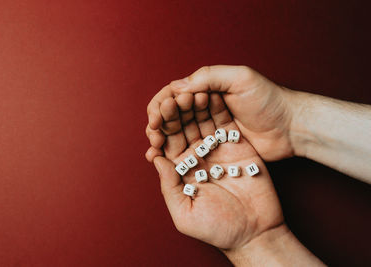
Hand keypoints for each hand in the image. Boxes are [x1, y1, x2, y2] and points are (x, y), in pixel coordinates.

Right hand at [146, 65, 295, 161]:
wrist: (292, 127)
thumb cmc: (269, 99)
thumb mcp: (241, 78)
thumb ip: (209, 77)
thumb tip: (176, 87)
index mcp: (206, 88)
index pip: (174, 94)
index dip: (161, 105)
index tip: (155, 118)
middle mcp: (204, 108)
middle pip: (172, 114)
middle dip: (158, 122)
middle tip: (153, 133)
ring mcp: (209, 128)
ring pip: (178, 132)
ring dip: (162, 138)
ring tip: (154, 147)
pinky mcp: (215, 147)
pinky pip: (190, 148)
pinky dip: (176, 152)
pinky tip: (164, 158)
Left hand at [149, 92, 283, 249]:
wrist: (256, 232)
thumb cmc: (217, 229)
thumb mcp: (185, 213)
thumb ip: (169, 187)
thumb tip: (155, 158)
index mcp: (181, 170)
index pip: (166, 144)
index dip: (161, 130)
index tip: (156, 117)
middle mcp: (197, 156)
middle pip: (183, 128)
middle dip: (177, 113)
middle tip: (174, 99)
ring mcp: (217, 148)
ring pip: (202, 121)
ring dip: (196, 107)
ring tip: (192, 92)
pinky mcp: (236, 144)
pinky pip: (224, 123)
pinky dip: (217, 109)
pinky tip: (211, 96)